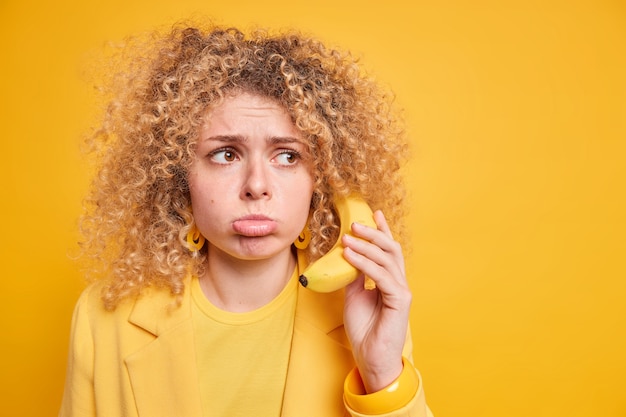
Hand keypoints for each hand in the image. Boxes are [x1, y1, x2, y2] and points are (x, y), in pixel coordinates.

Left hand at [342, 210, 411, 392]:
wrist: (371, 358)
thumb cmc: (364, 329)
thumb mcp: (354, 297)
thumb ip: (354, 277)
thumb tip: (347, 257)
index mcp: (390, 280)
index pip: (388, 250)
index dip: (383, 230)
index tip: (373, 213)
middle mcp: (399, 282)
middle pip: (390, 249)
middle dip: (374, 233)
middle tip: (355, 222)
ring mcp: (401, 291)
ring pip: (386, 259)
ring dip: (366, 246)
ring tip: (348, 237)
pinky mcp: (400, 300)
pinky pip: (382, 276)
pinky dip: (365, 264)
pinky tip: (351, 256)